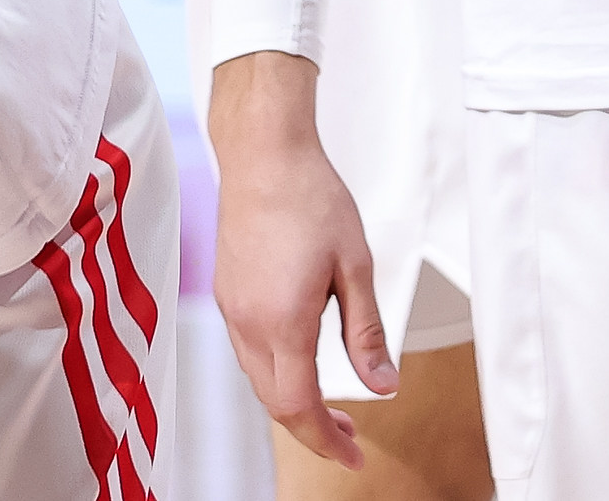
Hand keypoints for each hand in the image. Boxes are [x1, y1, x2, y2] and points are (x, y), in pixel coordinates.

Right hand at [208, 53, 393, 468]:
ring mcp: (231, 309)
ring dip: (293, 401)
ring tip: (331, 404)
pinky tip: (301, 360)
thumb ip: (367, 333)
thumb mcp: (355, 267)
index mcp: (282, 321)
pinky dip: (276, 372)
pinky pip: (249, 352)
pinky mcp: (226, 294)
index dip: (325, 440)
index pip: (298, 408)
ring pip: (259, 380)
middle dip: (313, 429)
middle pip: (275, 403)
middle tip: (350, 437)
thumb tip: (383, 385)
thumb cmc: (309, 197)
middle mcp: (247, 323)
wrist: (263, 154)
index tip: (352, 454)